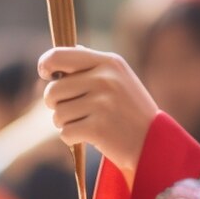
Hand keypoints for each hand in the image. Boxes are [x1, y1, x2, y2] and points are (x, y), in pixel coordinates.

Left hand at [38, 46, 158, 176]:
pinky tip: (89, 136)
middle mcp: (105, 79)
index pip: (59, 56)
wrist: (154, 143)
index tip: (45, 74)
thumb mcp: (119, 78)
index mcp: (108, 62)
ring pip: (57, 114)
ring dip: (64, 123)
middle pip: (53, 90)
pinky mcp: (98, 128)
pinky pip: (65, 133)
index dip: (45, 65)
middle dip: (55, 103)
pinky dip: (72, 138)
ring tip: (84, 123)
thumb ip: (90, 65)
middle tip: (71, 109)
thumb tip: (56, 58)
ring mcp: (102, 103)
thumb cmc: (130, 109)